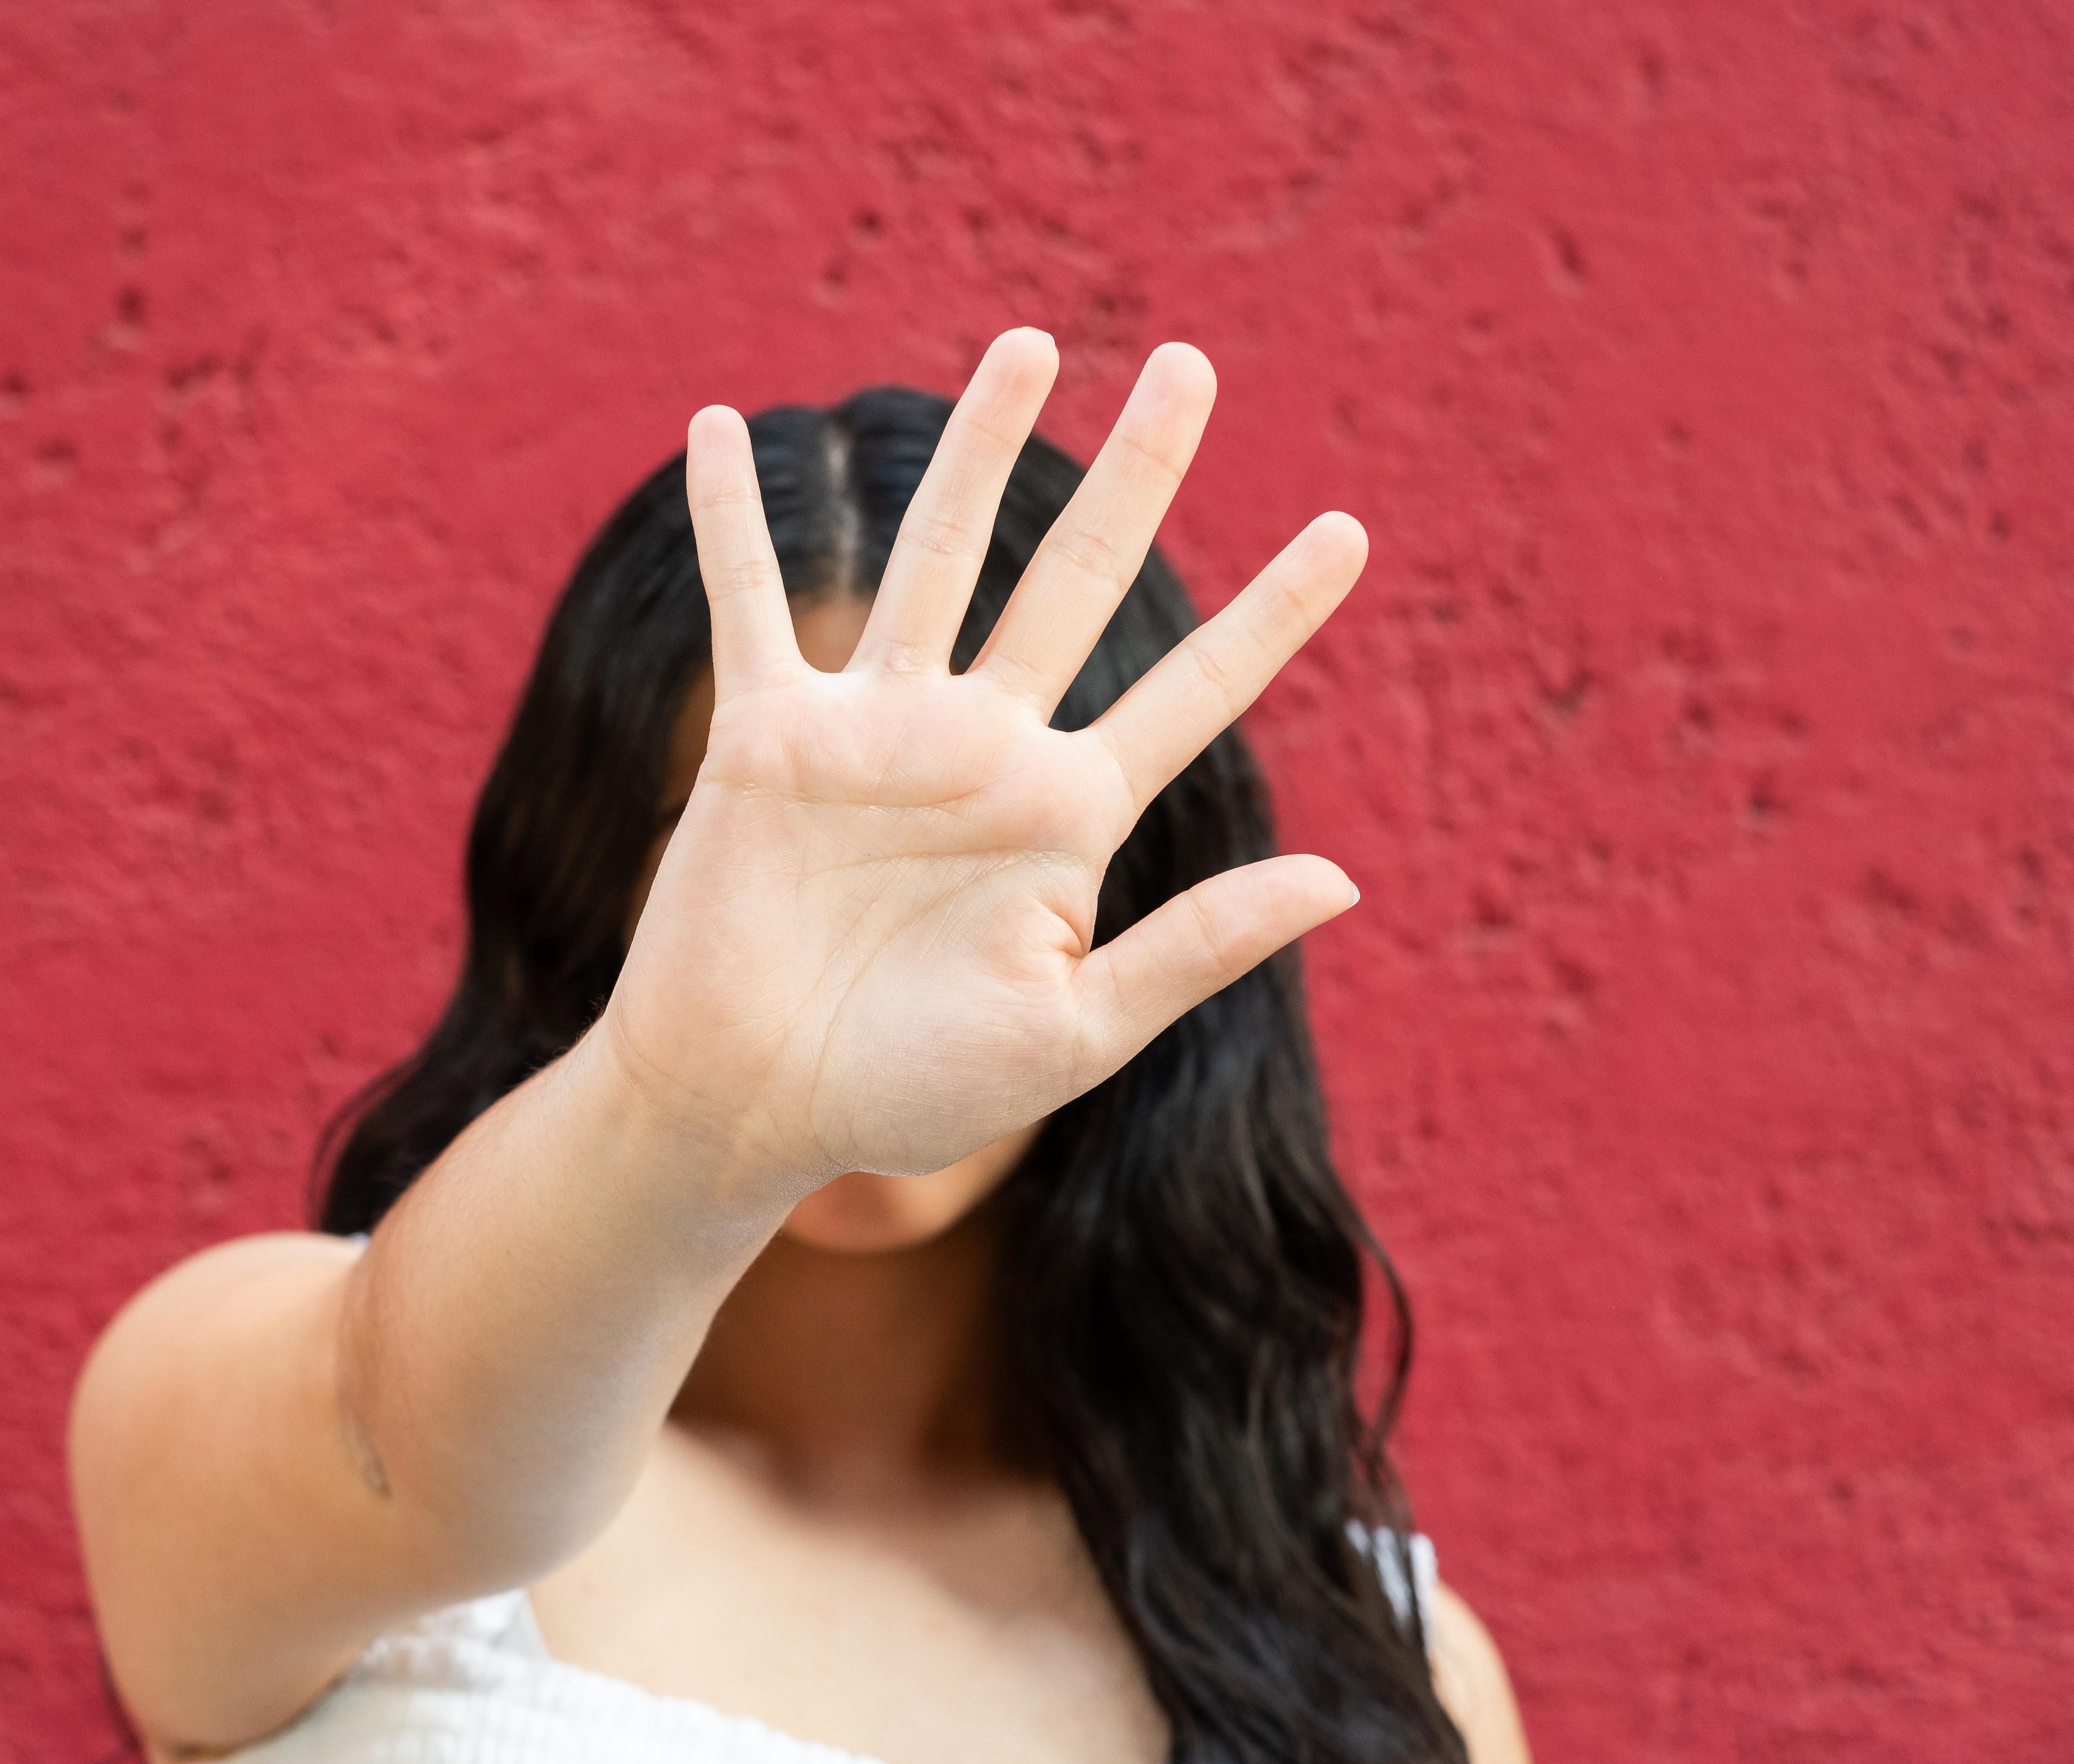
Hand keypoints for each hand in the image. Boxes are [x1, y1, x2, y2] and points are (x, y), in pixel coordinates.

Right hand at [598, 327, 1366, 1196]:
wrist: (750, 1109)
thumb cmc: (907, 1091)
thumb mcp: (1077, 1032)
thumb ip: (1200, 949)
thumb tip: (1343, 878)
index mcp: (1069, 818)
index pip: (1193, 693)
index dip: (1273, 618)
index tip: (1352, 532)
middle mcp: (984, 751)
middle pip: (1078, 580)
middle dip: (1139, 474)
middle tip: (1194, 364)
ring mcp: (877, 733)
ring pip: (939, 555)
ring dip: (978, 448)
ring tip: (1032, 345)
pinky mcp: (770, 737)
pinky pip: (750, 604)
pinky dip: (733, 519)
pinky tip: (721, 424)